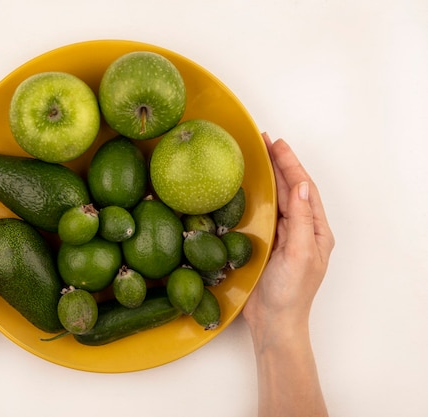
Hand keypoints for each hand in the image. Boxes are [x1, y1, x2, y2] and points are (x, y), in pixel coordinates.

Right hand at [243, 134, 334, 331]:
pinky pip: (264, 213)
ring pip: (277, 198)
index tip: (276, 143)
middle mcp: (301, 229)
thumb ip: (301, 220)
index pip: (303, 189)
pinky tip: (247, 187)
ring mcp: (284, 236)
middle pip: (291, 188)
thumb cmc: (290, 293)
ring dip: (269, 176)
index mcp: (315, 230)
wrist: (274, 323)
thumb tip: (300, 186)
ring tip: (256, 156)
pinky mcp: (267, 243)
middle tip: (263, 141)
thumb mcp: (300, 255)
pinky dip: (258, 196)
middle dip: (279, 163)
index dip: (290, 164)